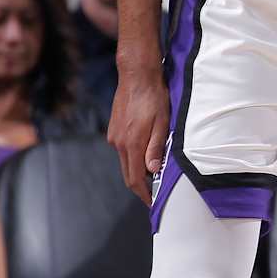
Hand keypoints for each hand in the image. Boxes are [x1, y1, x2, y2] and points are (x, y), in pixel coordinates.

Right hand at [108, 58, 170, 203]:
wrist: (137, 76)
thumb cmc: (154, 97)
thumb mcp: (162, 122)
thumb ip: (156, 147)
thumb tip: (153, 171)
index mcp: (132, 144)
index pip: (135, 178)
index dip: (144, 193)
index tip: (152, 202)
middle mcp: (119, 143)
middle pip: (127, 173)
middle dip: (140, 186)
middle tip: (153, 193)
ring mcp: (114, 136)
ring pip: (125, 161)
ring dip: (137, 169)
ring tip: (153, 172)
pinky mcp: (113, 129)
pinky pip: (123, 149)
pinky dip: (133, 156)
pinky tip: (145, 151)